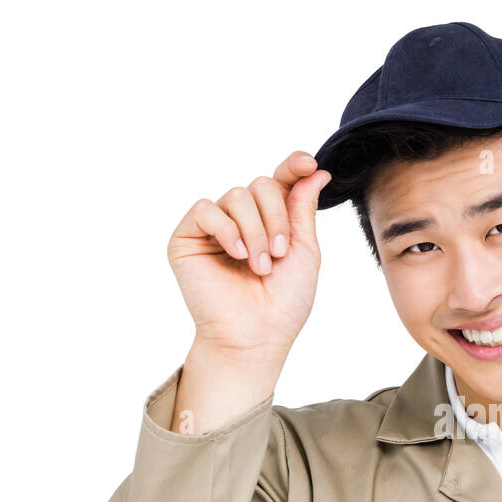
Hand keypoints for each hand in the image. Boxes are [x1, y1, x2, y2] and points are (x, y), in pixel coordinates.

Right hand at [166, 151, 331, 357]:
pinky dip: (226, 229)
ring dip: (255, 231)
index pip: (280, 181)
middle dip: (276, 217)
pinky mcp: (187, 238)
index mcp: (270, 221)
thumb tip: (314, 171)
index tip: (309, 164)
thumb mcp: (305, 251)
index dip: (293, 166)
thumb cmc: (283, 303)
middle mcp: (241, 220)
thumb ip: (303, 209)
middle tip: (278, 254)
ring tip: (259, 266)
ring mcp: (213, 227)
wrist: (256, 337)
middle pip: (260, 184)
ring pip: (236, 195)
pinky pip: (206, 210)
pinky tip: (235, 254)